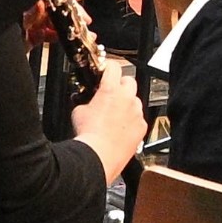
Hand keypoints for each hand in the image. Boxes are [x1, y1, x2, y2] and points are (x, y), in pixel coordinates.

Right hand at [70, 63, 147, 181]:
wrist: (99, 155)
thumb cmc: (89, 135)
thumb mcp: (79, 111)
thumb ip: (86, 101)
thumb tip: (86, 101)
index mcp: (110, 90)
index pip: (113, 67)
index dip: (108, 66)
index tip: (105, 69)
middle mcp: (127, 98)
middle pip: (129, 80)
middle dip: (120, 84)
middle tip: (111, 92)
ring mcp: (137, 113)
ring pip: (135, 100)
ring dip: (127, 103)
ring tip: (115, 114)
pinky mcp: (142, 127)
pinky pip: (139, 118)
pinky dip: (131, 120)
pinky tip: (120, 128)